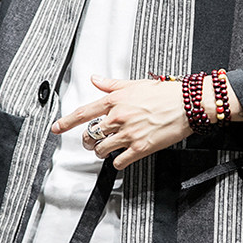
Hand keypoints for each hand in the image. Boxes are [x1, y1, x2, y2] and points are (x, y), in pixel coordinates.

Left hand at [51, 75, 192, 170]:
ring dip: (101, 152)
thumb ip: (111, 84)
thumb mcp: (134, 84)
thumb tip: (95, 79)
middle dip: (89, 141)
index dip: (66, 122)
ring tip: (107, 149)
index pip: (83, 113)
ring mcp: (129, 134)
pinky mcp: (141, 148)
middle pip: (90, 135)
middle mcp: (118, 118)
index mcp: (115, 101)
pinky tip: (121, 158)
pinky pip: (118, 162)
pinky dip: (116, 162)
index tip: (56, 128)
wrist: (187, 104)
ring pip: (102, 150)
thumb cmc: (164, 93)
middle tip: (93, 142)